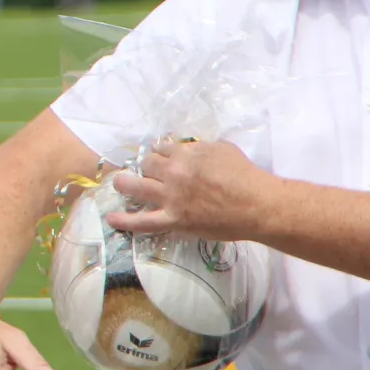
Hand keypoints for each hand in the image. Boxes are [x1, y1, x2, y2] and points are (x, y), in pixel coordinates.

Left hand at [107, 140, 273, 239]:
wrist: (257, 205)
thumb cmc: (245, 175)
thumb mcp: (222, 149)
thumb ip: (200, 148)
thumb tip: (188, 149)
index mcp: (184, 154)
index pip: (161, 148)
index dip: (160, 153)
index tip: (161, 157)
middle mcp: (172, 173)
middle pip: (147, 165)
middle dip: (147, 166)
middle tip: (148, 171)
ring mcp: (170, 197)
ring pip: (136, 187)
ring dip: (124, 184)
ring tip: (119, 184)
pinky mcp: (174, 219)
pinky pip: (143, 222)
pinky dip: (125, 221)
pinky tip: (111, 219)